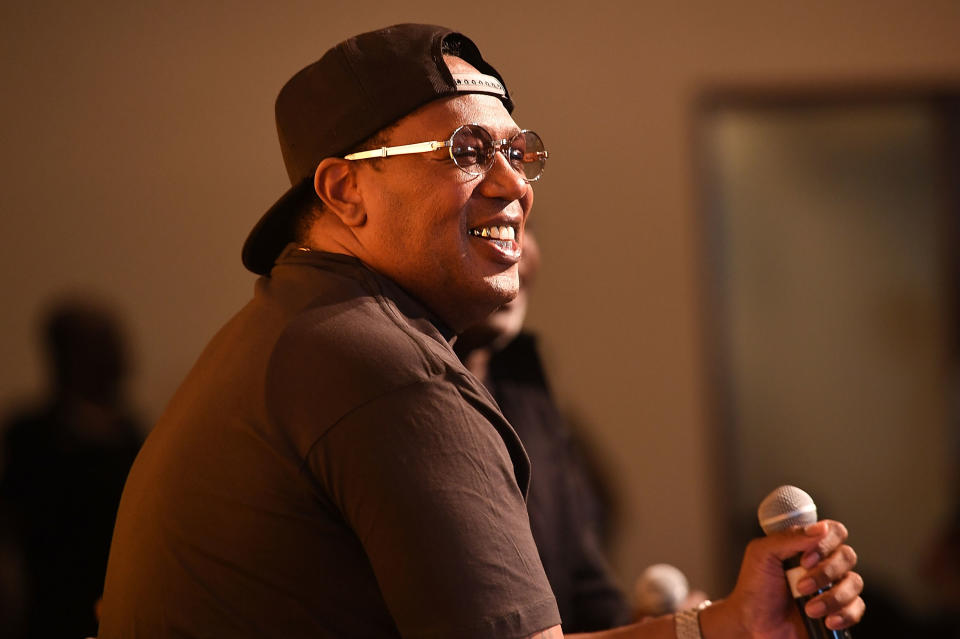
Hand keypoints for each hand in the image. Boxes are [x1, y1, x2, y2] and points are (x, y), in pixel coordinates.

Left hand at [722, 520, 864, 638]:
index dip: (826, 543)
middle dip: (825, 573)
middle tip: (801, 586)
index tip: (805, 560)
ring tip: (809, 609)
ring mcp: (833, 587)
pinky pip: (857, 607)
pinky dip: (844, 614)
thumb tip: (820, 527)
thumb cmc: (755, 588)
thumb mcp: (762, 554)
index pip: (833, 531)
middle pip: (847, 556)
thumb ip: (789, 537)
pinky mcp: (839, 610)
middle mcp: (823, 563)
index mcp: (806, 545)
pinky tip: (826, 620)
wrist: (753, 624)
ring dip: (833, 597)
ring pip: (855, 582)